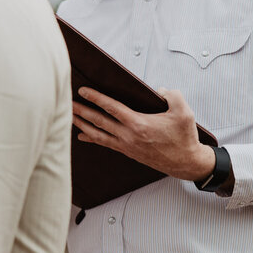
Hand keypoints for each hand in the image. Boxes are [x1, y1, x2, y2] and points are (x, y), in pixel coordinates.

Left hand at [72, 86, 214, 181]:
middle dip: (81, 110)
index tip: (83, 90)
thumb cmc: (184, 138)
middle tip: (66, 101)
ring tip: (68, 115)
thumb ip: (172, 96)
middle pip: (98, 120)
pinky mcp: (127, 151)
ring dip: (81, 124)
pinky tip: (81, 136)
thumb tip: (158, 90)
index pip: (111, 108)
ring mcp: (125, 145)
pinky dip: (92, 138)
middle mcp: (128, 135)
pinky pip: (104, 143)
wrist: (186, 162)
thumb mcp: (184, 112)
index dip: (96, 98)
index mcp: (139, 124)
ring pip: (97, 133)